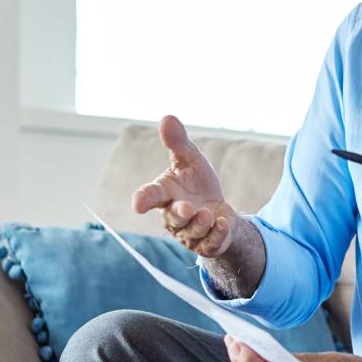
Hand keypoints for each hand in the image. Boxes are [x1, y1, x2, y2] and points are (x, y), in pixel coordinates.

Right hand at [132, 115, 240, 256]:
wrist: (219, 210)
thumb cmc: (197, 184)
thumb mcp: (190, 160)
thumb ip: (177, 143)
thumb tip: (167, 117)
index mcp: (165, 194)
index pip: (149, 196)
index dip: (143, 199)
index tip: (138, 204)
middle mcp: (174, 216)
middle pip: (172, 218)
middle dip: (180, 214)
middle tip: (188, 208)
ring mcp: (189, 233)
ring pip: (192, 232)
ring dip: (201, 223)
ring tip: (209, 214)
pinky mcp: (206, 244)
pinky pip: (210, 244)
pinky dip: (217, 234)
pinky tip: (223, 223)